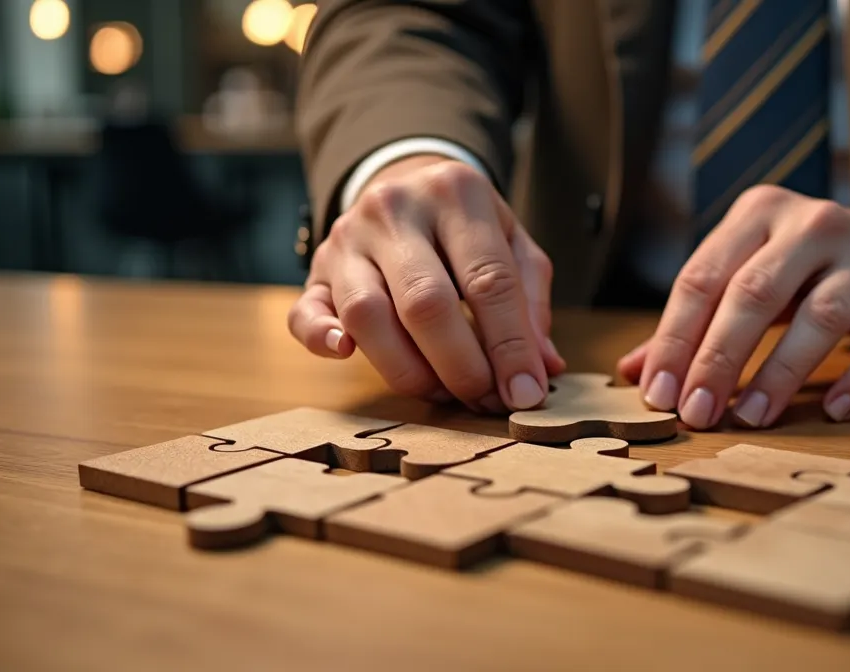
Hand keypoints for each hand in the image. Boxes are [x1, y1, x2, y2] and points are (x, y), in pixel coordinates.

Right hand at [288, 155, 565, 411]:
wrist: (403, 180)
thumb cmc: (467, 225)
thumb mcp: (513, 242)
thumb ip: (530, 301)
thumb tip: (544, 367)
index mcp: (457, 194)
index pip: (489, 280)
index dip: (511, 346)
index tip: (526, 392)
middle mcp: (395, 209)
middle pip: (426, 303)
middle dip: (461, 366)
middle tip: (486, 400)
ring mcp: (348, 238)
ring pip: (367, 314)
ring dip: (409, 370)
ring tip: (443, 392)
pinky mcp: (316, 269)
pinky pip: (305, 310)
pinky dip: (322, 338)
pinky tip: (346, 355)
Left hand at [617, 185, 849, 428]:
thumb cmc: (808, 271)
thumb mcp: (750, 272)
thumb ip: (695, 318)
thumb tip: (636, 372)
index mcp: (762, 213)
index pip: (704, 276)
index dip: (675, 337)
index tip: (657, 393)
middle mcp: (816, 227)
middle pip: (755, 293)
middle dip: (719, 358)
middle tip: (694, 412)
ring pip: (820, 317)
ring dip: (780, 373)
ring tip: (750, 418)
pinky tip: (834, 410)